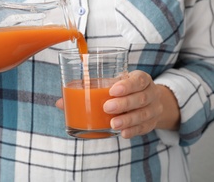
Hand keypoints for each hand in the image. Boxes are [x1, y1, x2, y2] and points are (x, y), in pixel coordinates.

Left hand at [55, 70, 179, 138]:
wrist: (148, 100)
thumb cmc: (122, 89)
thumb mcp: (111, 84)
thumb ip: (89, 90)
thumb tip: (60, 102)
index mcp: (140, 79)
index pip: (138, 80)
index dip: (127, 85)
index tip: (112, 90)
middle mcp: (150, 92)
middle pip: (141, 98)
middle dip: (124, 103)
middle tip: (107, 108)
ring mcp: (154, 109)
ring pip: (144, 114)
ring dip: (128, 119)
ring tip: (113, 124)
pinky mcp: (151, 123)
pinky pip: (144, 128)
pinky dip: (133, 130)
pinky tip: (123, 133)